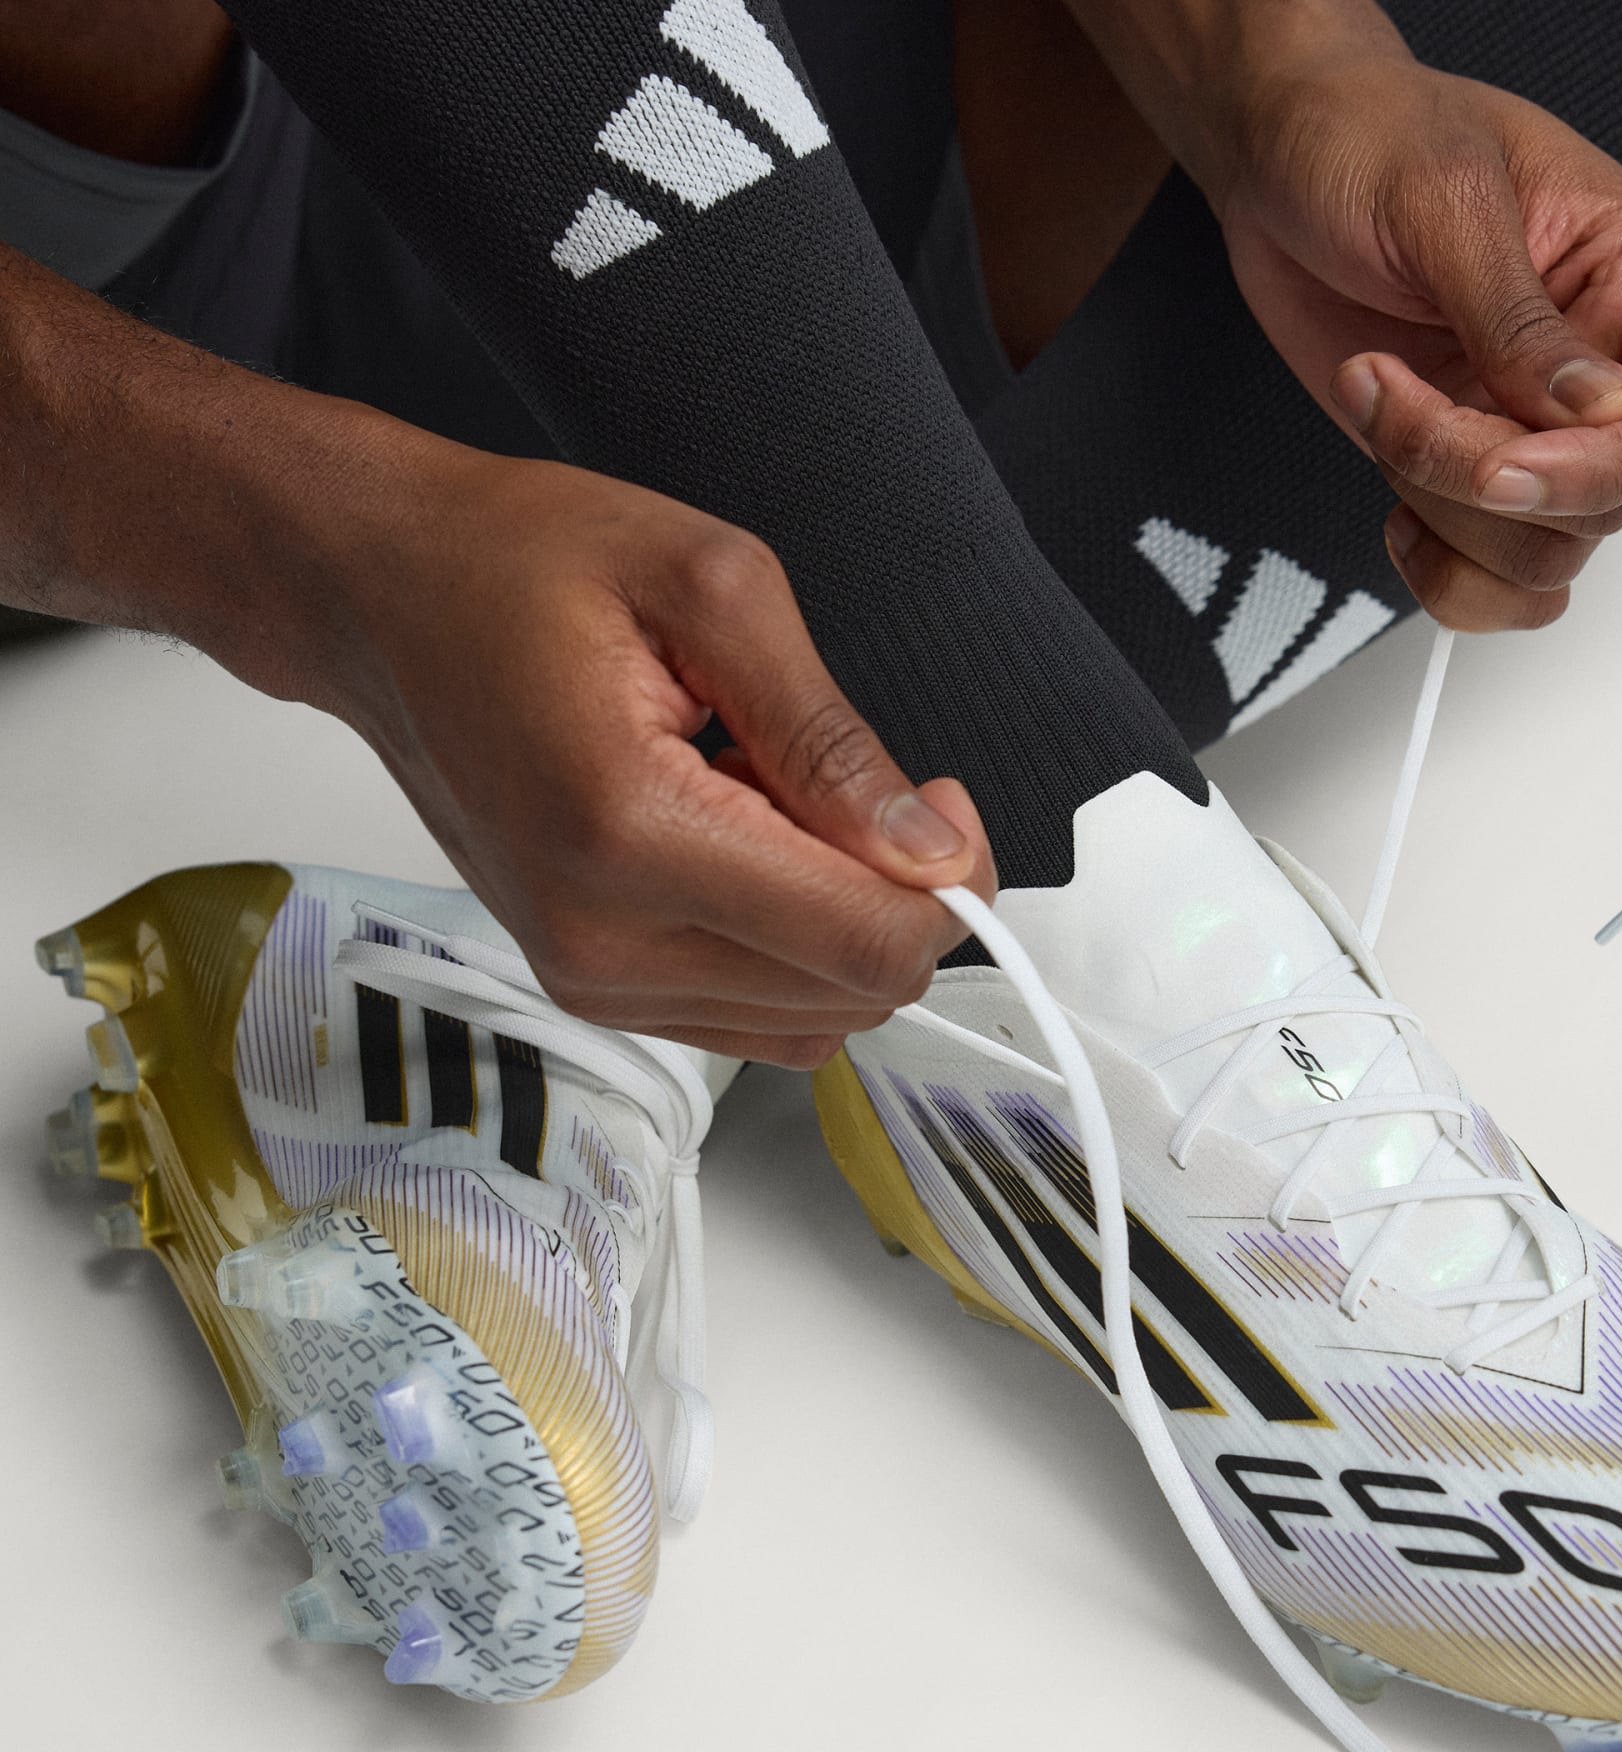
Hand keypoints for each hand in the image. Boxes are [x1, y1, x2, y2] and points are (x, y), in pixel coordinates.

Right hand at [296, 441, 993, 1068]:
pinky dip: (784, 942)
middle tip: (860, 783)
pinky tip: (741, 846)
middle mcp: (603, 939)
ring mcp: (589, 980)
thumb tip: (925, 849)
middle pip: (851, 996)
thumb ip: (828, 735)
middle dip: (899, 898)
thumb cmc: (513, 566)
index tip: (941, 802)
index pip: (864, 943)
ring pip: (813, 1021)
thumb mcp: (712, 587)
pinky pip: (755, 1017)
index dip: (950, 885)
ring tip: (772, 803)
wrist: (377, 600)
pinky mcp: (590, 989)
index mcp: (632, 832)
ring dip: (835, 920)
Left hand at [1065, 0, 1621, 630]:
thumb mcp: (1445, 202)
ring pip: (1545, 555)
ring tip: (1377, 406)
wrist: (1282, 163)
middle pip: (1601, 504)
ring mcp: (1539, 431)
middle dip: (1480, 478)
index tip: (1503, 463)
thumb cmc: (1371, 140)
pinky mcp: (1470, 474)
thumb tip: (1600, 411)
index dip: (1605, 470)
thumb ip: (1517, 319)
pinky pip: (1497, 580)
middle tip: (1396, 394)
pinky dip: (1444, 575)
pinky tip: (1394, 510)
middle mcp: (1611, 366)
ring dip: (1442, 515)